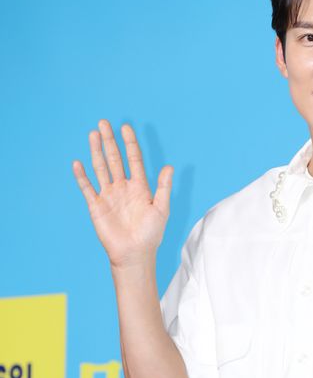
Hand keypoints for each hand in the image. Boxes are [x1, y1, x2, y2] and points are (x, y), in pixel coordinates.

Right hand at [71, 119, 172, 268]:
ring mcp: (109, 195)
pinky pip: (87, 187)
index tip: (126, 127)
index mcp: (140, 187)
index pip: (134, 159)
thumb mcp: (161, 209)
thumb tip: (169, 166)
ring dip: (96, 151)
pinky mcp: (96, 206)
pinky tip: (78, 163)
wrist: (134, 254)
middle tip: (104, 123)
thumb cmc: (150, 234)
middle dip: (109, 141)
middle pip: (115, 159)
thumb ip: (164, 187)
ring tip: (93, 134)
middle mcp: (123, 188)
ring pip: (101, 168)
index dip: (130, 143)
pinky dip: (82, 176)